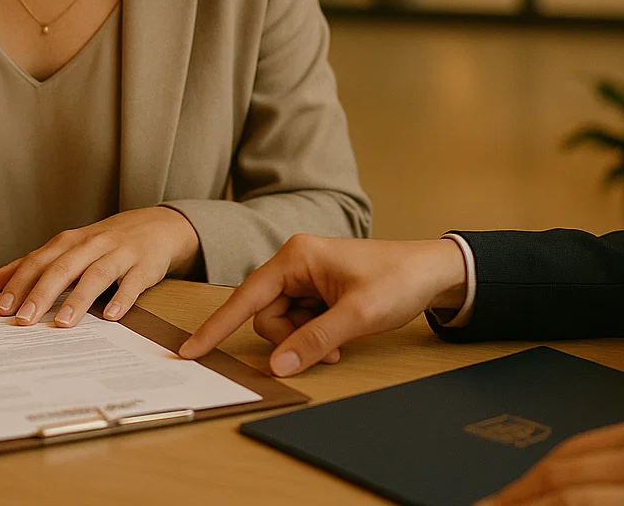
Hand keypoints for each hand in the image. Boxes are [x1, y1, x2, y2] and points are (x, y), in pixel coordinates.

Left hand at [0, 207, 200, 327]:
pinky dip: (122, 299)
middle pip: (63, 268)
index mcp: (69, 242)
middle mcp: (91, 245)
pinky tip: (111, 316)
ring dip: (78, 299)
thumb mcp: (68, 249)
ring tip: (62, 323)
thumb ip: (33, 265)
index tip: (2, 308)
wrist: (157, 226)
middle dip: (41, 294)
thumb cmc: (105, 242)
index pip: (38, 262)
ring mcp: (119, 254)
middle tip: (23, 320)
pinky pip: (133, 283)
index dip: (19, 284)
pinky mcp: (144, 267)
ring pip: (96, 275)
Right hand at [178, 235, 466, 375]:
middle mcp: (293, 263)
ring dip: (305, 341)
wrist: (432, 271)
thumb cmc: (397, 280)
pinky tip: (341, 336)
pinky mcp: (316, 291)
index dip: (218, 326)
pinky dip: (315, 336)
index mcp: (295, 257)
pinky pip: (299, 322)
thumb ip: (314, 340)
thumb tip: (277, 365)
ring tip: (341, 342)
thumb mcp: (357, 315)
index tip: (191, 349)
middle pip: (265, 315)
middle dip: (290, 339)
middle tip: (327, 349)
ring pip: (282, 323)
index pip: (245, 297)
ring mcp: (304, 278)